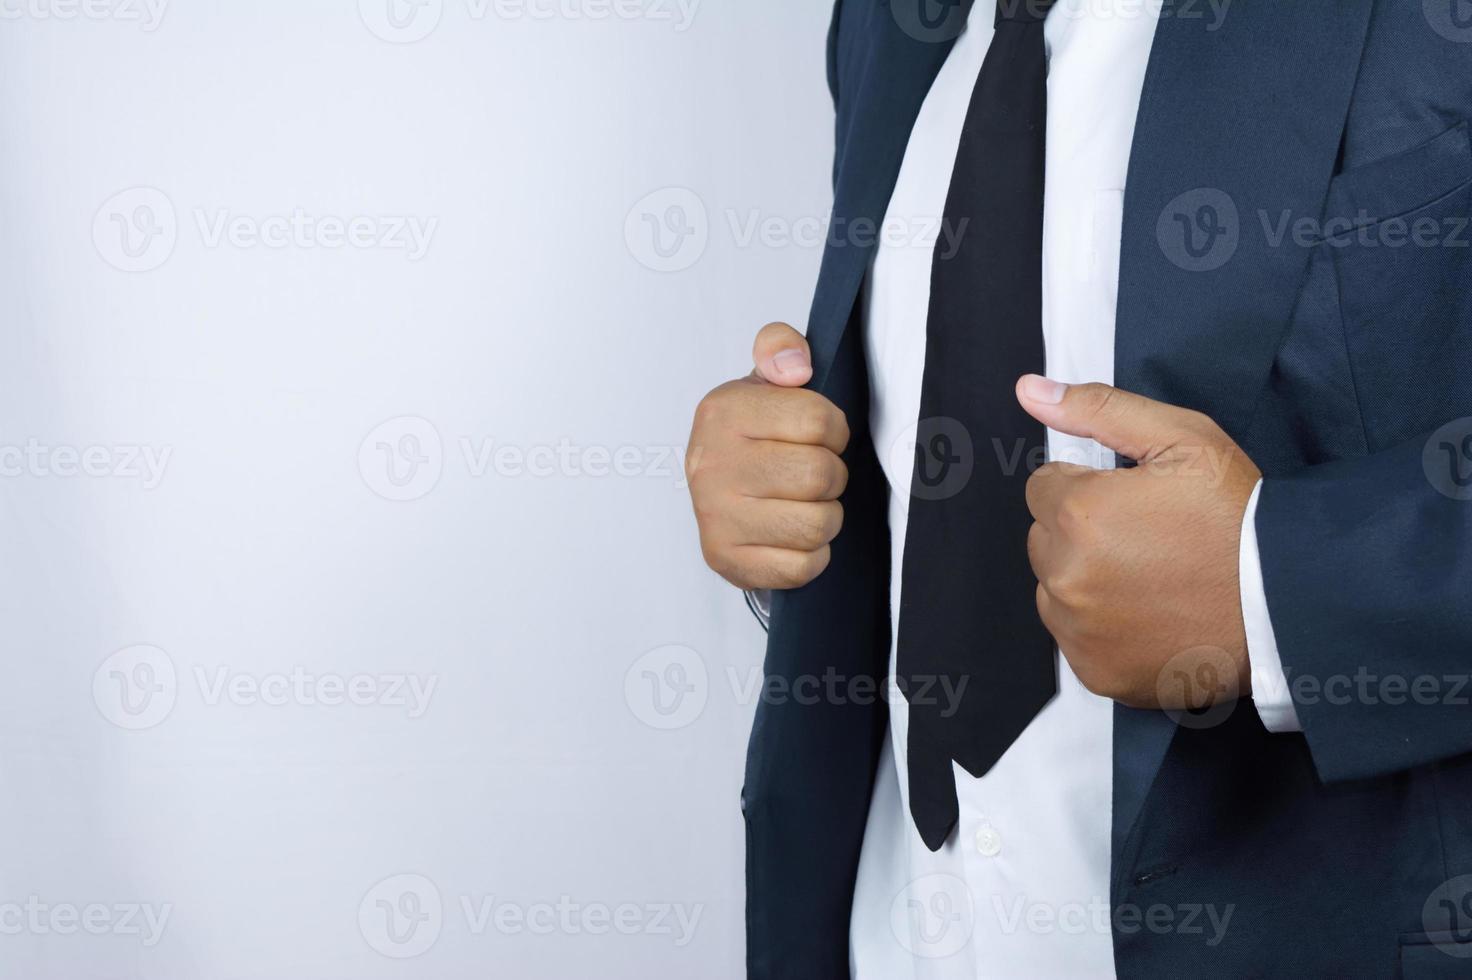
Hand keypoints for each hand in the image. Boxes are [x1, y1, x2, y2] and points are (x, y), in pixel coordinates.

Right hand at [686, 323, 849, 589]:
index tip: (816, 435)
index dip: (833, 430)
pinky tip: (790, 536)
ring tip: (802, 504)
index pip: (819, 420)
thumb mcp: (766, 382)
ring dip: (824, 516)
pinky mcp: (725, 560)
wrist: (718, 493)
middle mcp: (712, 464)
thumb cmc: (753, 437)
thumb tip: (795, 366)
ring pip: (817, 524)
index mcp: (723, 411)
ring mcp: (715, 517)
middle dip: (831, 475)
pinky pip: (802, 566)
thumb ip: (780, 347)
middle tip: (811, 474)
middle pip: (821, 475)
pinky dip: (810, 556)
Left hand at [1015, 375, 1261, 710]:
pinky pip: (1076, 639)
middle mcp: (1065, 575)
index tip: (1132, 501)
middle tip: (1149, 539)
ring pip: (1056, 591)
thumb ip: (1098, 409)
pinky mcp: (1096, 672)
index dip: (1088, 489)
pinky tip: (1151, 615)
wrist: (1290, 603)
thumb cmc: (1240, 518)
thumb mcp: (1182, 439)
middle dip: (1083, 533)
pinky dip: (1103, 629)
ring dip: (1088, 581)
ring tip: (1153, 578)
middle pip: (1045, 540)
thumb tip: (1029, 390)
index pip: (1044, 489)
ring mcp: (1078, 630)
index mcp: (1078, 513)